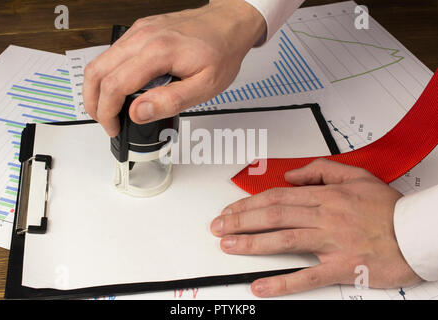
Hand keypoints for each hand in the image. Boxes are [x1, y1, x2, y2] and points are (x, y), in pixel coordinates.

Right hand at [83, 0, 265, 136]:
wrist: (228, 23)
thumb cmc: (221, 52)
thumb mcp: (205, 86)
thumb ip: (170, 101)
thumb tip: (138, 112)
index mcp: (158, 51)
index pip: (115, 85)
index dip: (107, 112)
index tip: (113, 127)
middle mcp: (143, 36)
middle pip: (97, 71)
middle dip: (94, 102)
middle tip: (105, 121)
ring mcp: (139, 31)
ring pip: (101, 60)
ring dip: (98, 88)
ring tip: (110, 109)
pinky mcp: (140, 30)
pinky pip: (113, 53)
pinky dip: (108, 74)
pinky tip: (121, 89)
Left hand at [210, 159, 421, 296]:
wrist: (417, 233)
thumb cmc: (387, 208)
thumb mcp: (356, 176)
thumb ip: (321, 171)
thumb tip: (291, 176)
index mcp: (326, 196)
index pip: (277, 198)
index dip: (249, 204)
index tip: (231, 209)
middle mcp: (325, 217)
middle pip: (273, 216)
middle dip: (240, 221)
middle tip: (218, 227)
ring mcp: (332, 242)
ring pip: (284, 240)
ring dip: (251, 244)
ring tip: (228, 246)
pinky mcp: (342, 267)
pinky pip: (307, 276)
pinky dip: (282, 282)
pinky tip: (261, 285)